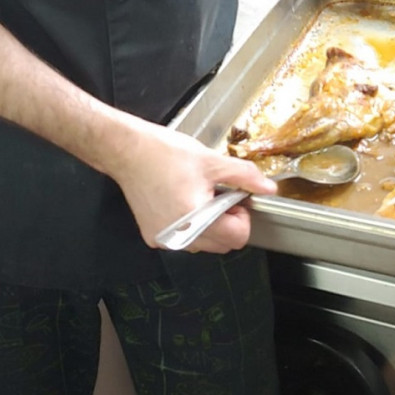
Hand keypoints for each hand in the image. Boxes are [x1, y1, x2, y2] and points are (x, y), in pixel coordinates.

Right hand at [111, 121, 277, 253]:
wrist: (127, 150)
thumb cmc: (165, 153)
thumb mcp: (211, 161)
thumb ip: (244, 176)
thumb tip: (268, 188)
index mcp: (195, 221)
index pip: (237, 238)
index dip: (242, 216)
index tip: (234, 197)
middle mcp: (178, 238)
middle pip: (221, 244)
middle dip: (227, 221)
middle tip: (218, 193)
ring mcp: (163, 239)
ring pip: (203, 244)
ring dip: (209, 224)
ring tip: (199, 194)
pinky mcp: (152, 235)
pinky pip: (183, 239)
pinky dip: (190, 224)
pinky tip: (182, 199)